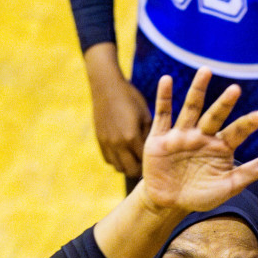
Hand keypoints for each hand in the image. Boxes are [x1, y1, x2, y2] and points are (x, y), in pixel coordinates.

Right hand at [85, 43, 150, 176]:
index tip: (158, 164)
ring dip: (127, 166)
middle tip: (147, 165)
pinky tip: (123, 153)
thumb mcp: (146, 114)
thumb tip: (157, 152)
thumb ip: (150, 135)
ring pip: (118, 168)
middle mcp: (118, 144)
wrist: (106, 86)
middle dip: (140, 169)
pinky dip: (117, 161)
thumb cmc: (131, 98)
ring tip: (135, 159)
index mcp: (132, 137)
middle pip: (131, 170)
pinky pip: (109, 160)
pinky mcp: (99, 141)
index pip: (144, 162)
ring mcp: (107, 144)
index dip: (152, 165)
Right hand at [138, 69, 257, 215]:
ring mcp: (181, 134)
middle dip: (224, 103)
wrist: (168, 202)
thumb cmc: (201, 194)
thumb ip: (257, 170)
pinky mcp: (160, 137)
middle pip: (215, 115)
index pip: (238, 131)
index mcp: (221, 146)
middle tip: (236, 89)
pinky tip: (166, 80)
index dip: (249, 123)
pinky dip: (164, 98)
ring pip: (191, 108)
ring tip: (205, 71)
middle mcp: (203, 135)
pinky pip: (163, 115)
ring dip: (197, 90)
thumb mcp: (231, 185)